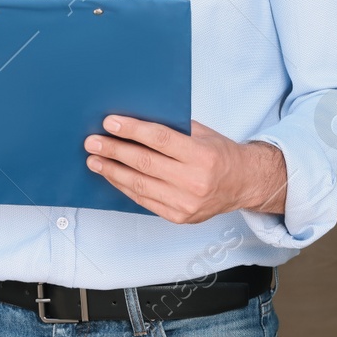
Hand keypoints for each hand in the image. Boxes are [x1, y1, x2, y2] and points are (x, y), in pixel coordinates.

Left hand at [83, 116, 288, 223]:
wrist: (243, 184)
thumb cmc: (220, 154)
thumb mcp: (202, 134)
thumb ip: (173, 129)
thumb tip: (134, 120)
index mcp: (202, 156)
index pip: (159, 139)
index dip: (132, 130)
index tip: (110, 123)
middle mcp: (194, 181)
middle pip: (145, 163)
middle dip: (114, 151)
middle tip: (93, 142)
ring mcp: (186, 203)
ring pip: (140, 185)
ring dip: (112, 171)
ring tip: (95, 160)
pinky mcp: (178, 216)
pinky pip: (144, 200)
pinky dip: (125, 187)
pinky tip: (112, 176)